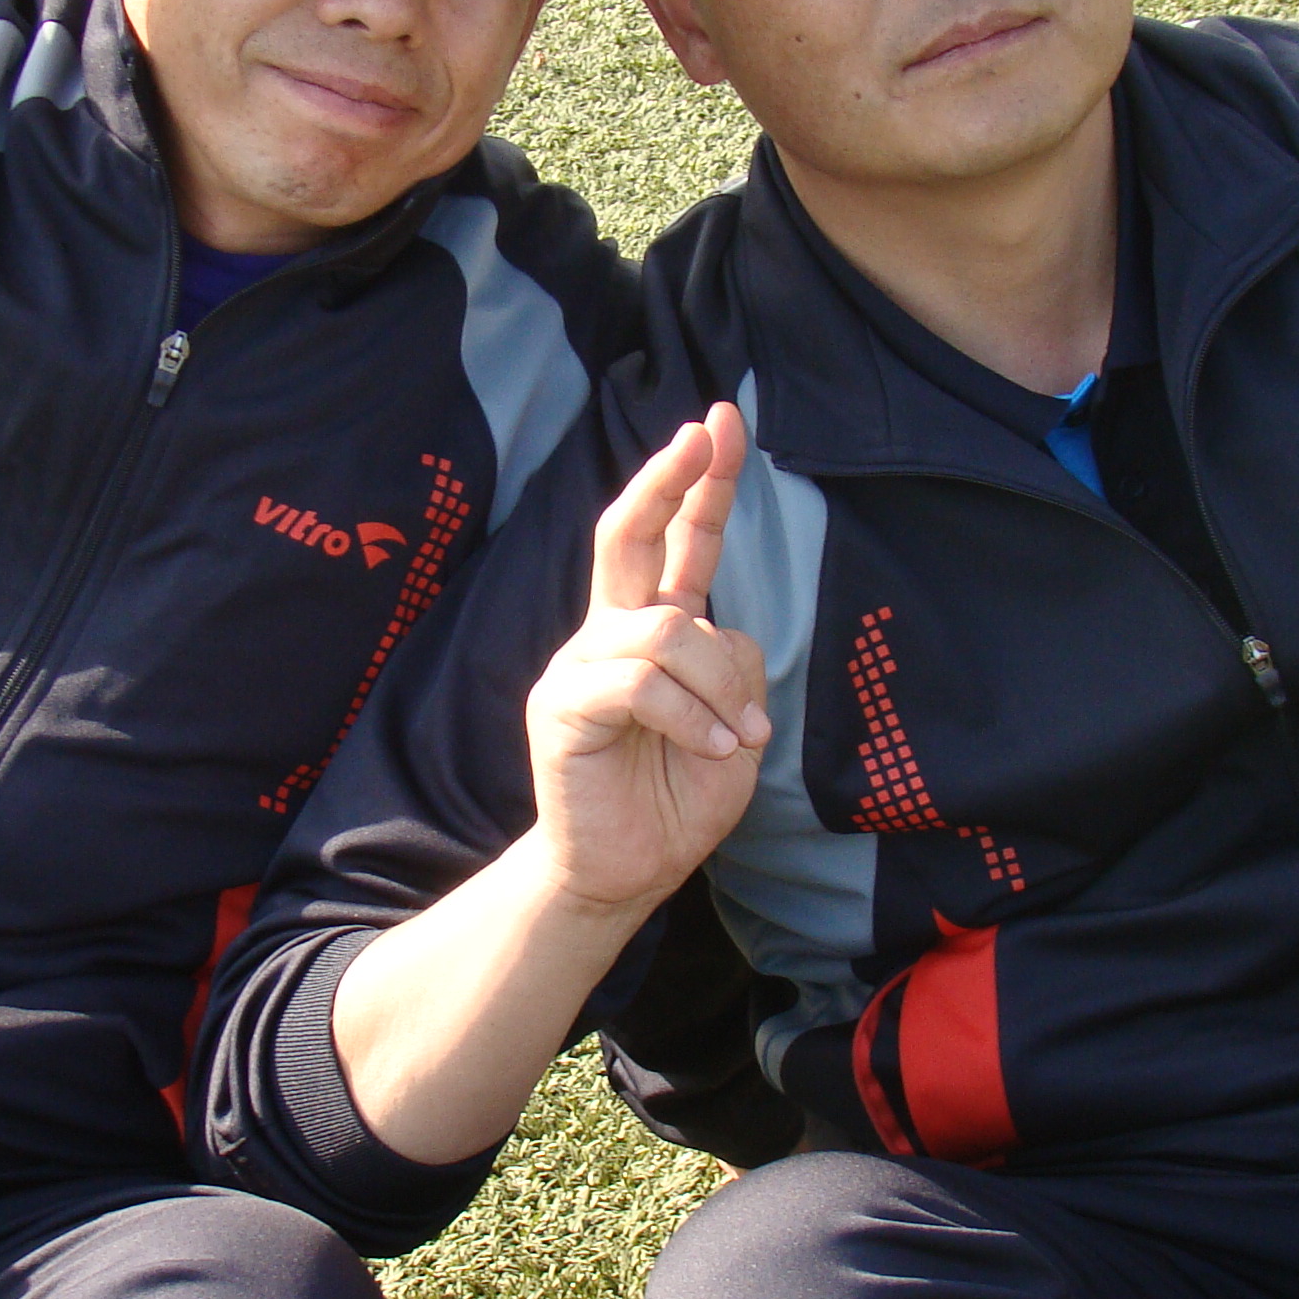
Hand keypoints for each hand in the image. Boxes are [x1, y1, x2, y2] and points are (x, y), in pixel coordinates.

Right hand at [524, 403, 770, 919]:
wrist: (623, 874)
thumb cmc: (676, 800)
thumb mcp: (734, 726)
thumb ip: (734, 666)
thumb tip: (718, 632)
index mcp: (652, 631)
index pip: (676, 544)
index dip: (700, 486)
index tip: (721, 425)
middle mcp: (609, 635)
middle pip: (626, 534)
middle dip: (668, 478)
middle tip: (701, 433)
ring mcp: (579, 667)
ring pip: (667, 631)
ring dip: (720, 686)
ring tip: (736, 738)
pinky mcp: (561, 709)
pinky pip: (641, 685)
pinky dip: (692, 717)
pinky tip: (712, 749)